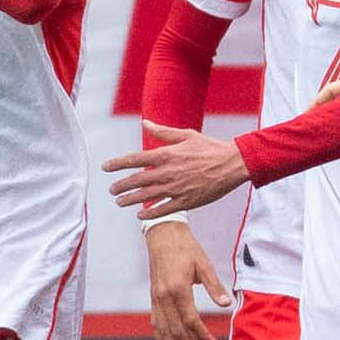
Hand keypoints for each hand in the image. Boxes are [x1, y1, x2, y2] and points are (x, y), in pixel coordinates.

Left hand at [106, 123, 248, 218]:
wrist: (233, 164)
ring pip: (147, 196)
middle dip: (121, 185)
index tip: (106, 167)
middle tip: (112, 189)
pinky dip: (150, 213)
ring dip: (130, 199)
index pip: (135, 159)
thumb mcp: (186, 135)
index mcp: (167, 154)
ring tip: (120, 202)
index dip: (118, 164)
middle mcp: (168, 172)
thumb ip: (163, 132)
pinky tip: (140, 215)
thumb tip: (145, 123)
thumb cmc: (210, 148)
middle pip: (137, 180)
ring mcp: (177, 188)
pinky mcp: (187, 200)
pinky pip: (164, 209)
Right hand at [144, 217, 229, 339]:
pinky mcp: (153, 297)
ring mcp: (156, 298)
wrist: (163, 235)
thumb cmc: (186, 248)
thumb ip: (214, 286)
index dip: (203, 336)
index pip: (191, 321)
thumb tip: (226, 304)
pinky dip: (161, 338)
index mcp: (178, 289)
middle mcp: (164, 297)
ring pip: (163, 330)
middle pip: (177, 331)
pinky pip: (155, 323)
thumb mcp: (204, 265)